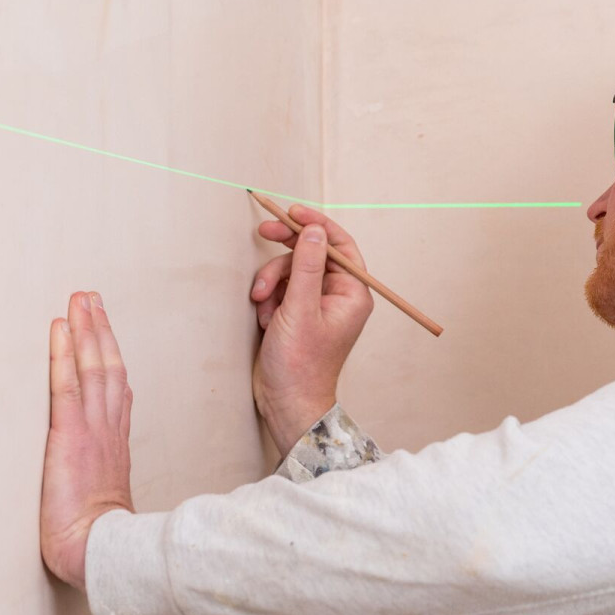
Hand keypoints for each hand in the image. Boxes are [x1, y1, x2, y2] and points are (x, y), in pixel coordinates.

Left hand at [41, 292, 134, 589]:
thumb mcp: (110, 500)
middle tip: (92, 298)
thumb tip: (106, 481)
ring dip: (87, 329)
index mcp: (117, 442)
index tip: (106, 330)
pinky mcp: (70, 434)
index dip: (112, 354)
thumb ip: (110, 480)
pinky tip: (61, 329)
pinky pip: (66, 385)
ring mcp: (92, 428)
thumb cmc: (104, 535)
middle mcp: (109, 427)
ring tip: (81, 300)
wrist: (100, 549)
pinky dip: (64, 354)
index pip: (117, 388)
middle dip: (101, 329)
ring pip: (93, 366)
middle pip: (109, 366)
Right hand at [250, 204, 373, 455]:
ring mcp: (317, 305)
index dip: (316, 224)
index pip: (339, 245)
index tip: (291, 211)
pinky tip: (265, 320)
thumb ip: (306, 266)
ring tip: (262, 305)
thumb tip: (313, 230)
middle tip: (262, 231)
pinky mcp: (298, 314)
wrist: (286, 402)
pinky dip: (269, 300)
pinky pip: (281, 291)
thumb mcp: (300, 308)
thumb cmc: (300, 363)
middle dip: (285, 251)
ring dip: (272, 283)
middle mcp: (339, 296)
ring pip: (291, 272)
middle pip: (312, 254)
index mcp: (352, 293)